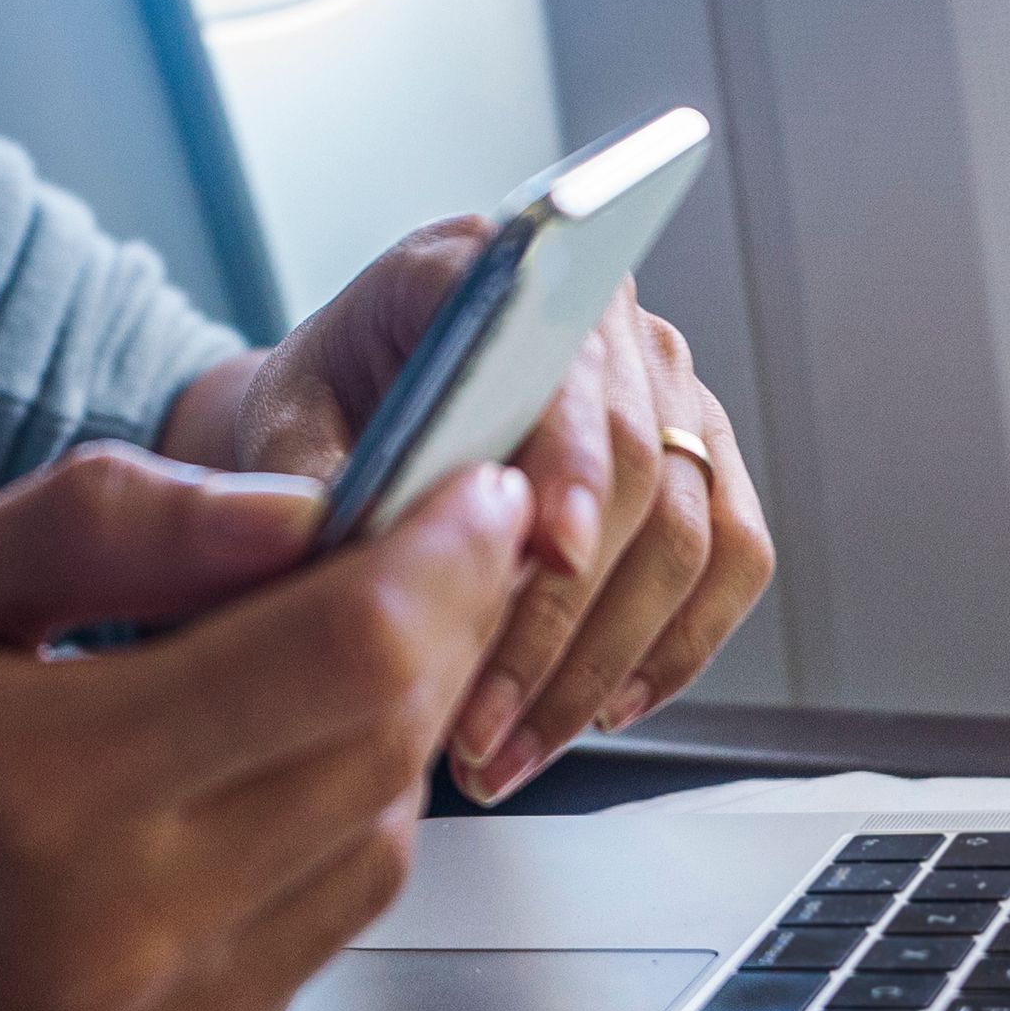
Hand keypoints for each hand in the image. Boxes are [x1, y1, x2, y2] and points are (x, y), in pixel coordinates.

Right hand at [0, 441, 543, 1010]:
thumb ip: (109, 524)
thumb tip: (298, 505)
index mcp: (41, 790)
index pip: (340, 661)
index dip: (440, 562)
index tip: (474, 491)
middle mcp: (113, 943)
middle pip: (382, 757)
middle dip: (424, 638)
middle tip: (404, 563)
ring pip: (371, 863)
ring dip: (358, 758)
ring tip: (249, 707)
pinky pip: (305, 963)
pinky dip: (292, 874)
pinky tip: (187, 839)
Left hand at [167, 232, 778, 802]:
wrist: (342, 420)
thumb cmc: (314, 414)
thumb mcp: (275, 431)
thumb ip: (301, 479)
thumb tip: (335, 549)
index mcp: (489, 265)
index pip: (560, 356)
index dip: (566, 458)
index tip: (551, 552)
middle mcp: (598, 315)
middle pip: (630, 464)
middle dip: (560, 616)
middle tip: (482, 720)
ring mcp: (660, 386)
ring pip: (685, 529)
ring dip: (604, 659)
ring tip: (514, 745)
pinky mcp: (698, 455)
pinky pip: (734, 556)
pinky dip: (675, 647)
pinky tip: (600, 709)